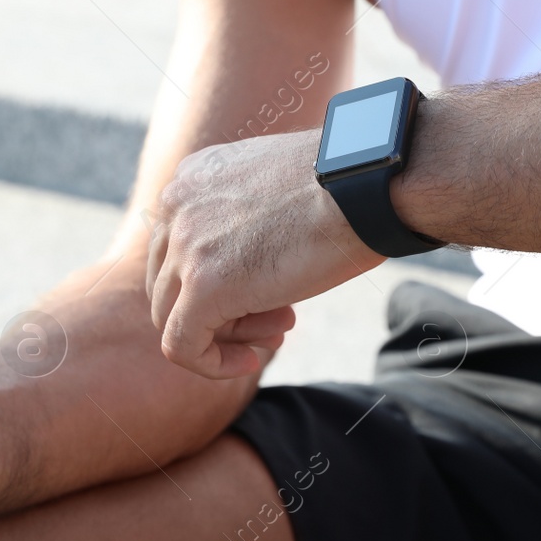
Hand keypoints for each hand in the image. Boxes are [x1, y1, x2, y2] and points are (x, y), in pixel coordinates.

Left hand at [146, 129, 382, 378]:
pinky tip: (249, 362)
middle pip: (173, 280)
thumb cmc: (346, 187)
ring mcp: (185, 245)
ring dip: (227, 333)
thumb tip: (245, 261)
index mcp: (192, 177)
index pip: (180, 245)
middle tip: (276, 316)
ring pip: (173, 314)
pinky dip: (210, 363)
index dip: (219, 278)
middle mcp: (176, 205)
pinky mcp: (203, 287)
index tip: (264, 289)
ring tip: (277, 330)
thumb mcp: (278, 189)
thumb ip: (246, 217)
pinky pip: (181, 345)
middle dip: (224, 308)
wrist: (367, 186)